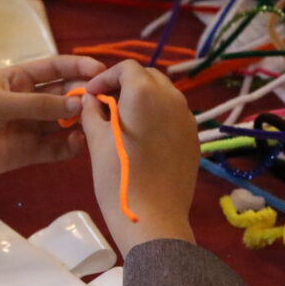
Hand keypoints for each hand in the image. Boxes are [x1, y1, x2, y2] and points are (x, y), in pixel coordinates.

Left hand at [0, 55, 104, 201]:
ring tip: (98, 123)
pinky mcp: (27, 153)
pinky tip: (80, 144)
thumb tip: (78, 103)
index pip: (55, 68)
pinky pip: (55, 148)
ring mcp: (29, 128)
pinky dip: (70, 147)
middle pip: (64, 94)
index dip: (78, 67)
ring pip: (64, 122)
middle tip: (104, 100)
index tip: (100, 70)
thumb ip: (39, 104)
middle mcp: (28, 101)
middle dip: (84, 95)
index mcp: (18, 79)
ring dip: (81, 121)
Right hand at [81, 61, 198, 253]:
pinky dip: (157, 115)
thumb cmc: (118, 177)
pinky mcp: (193, 138)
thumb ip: (92, 112)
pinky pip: (174, 115)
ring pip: (164, 94)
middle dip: (126, 84)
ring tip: (123, 120)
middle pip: (148, 76)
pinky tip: (142, 137)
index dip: (106, 76)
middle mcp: (171, 98)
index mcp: (144, 93)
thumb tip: (91, 99)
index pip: (127, 68)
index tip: (92, 94)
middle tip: (105, 104)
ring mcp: (186, 119)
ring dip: (143, 98)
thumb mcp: (96, 141)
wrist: (153, 217)